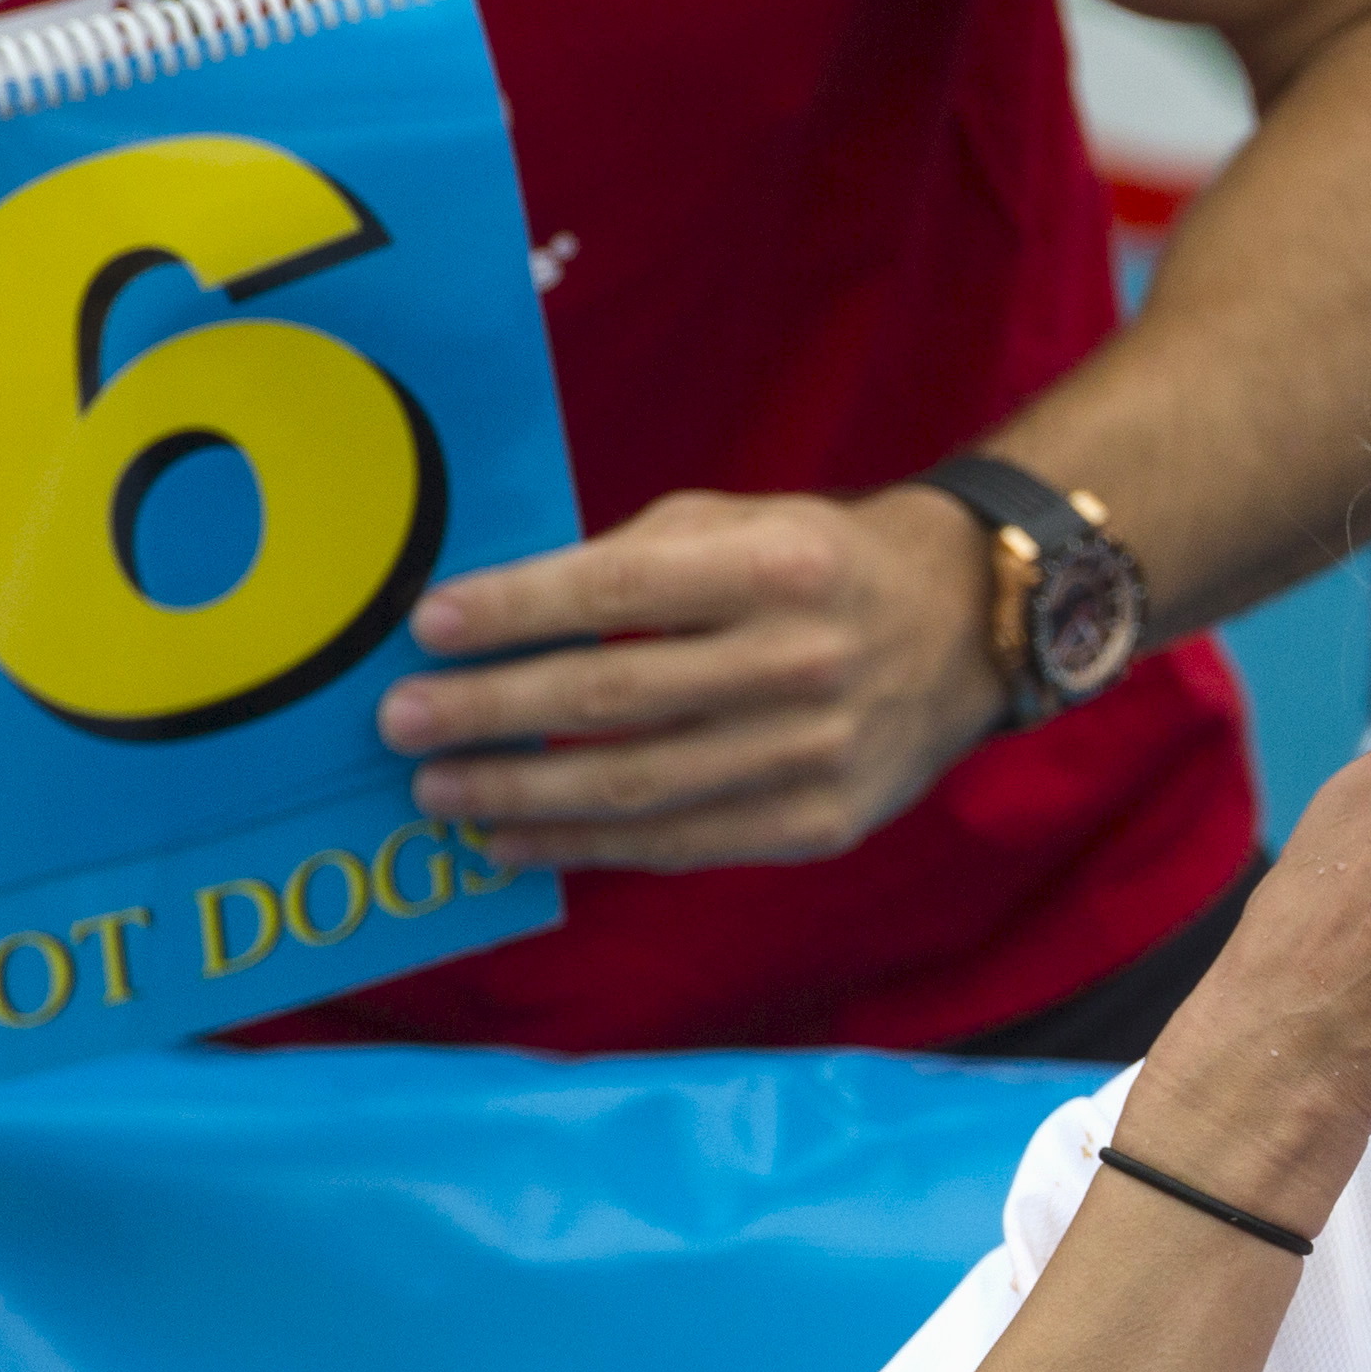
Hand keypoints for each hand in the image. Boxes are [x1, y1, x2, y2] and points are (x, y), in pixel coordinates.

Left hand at [379, 485, 1007, 871]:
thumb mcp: (740, 523)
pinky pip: (683, 843)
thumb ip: (633, 560)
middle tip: (401, 722)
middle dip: (491, 711)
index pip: (618, 591)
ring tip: (438, 790)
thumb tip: (498, 619)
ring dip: (520, 792)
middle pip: (614, 696)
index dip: (516, 611)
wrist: (969, 630)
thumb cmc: (822, 566)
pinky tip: (515, 839)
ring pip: (638, 786)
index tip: (428, 625)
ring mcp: (817, 753)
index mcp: (778, 568)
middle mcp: (803, 662)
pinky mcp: (822, 823)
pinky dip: (586, 848)